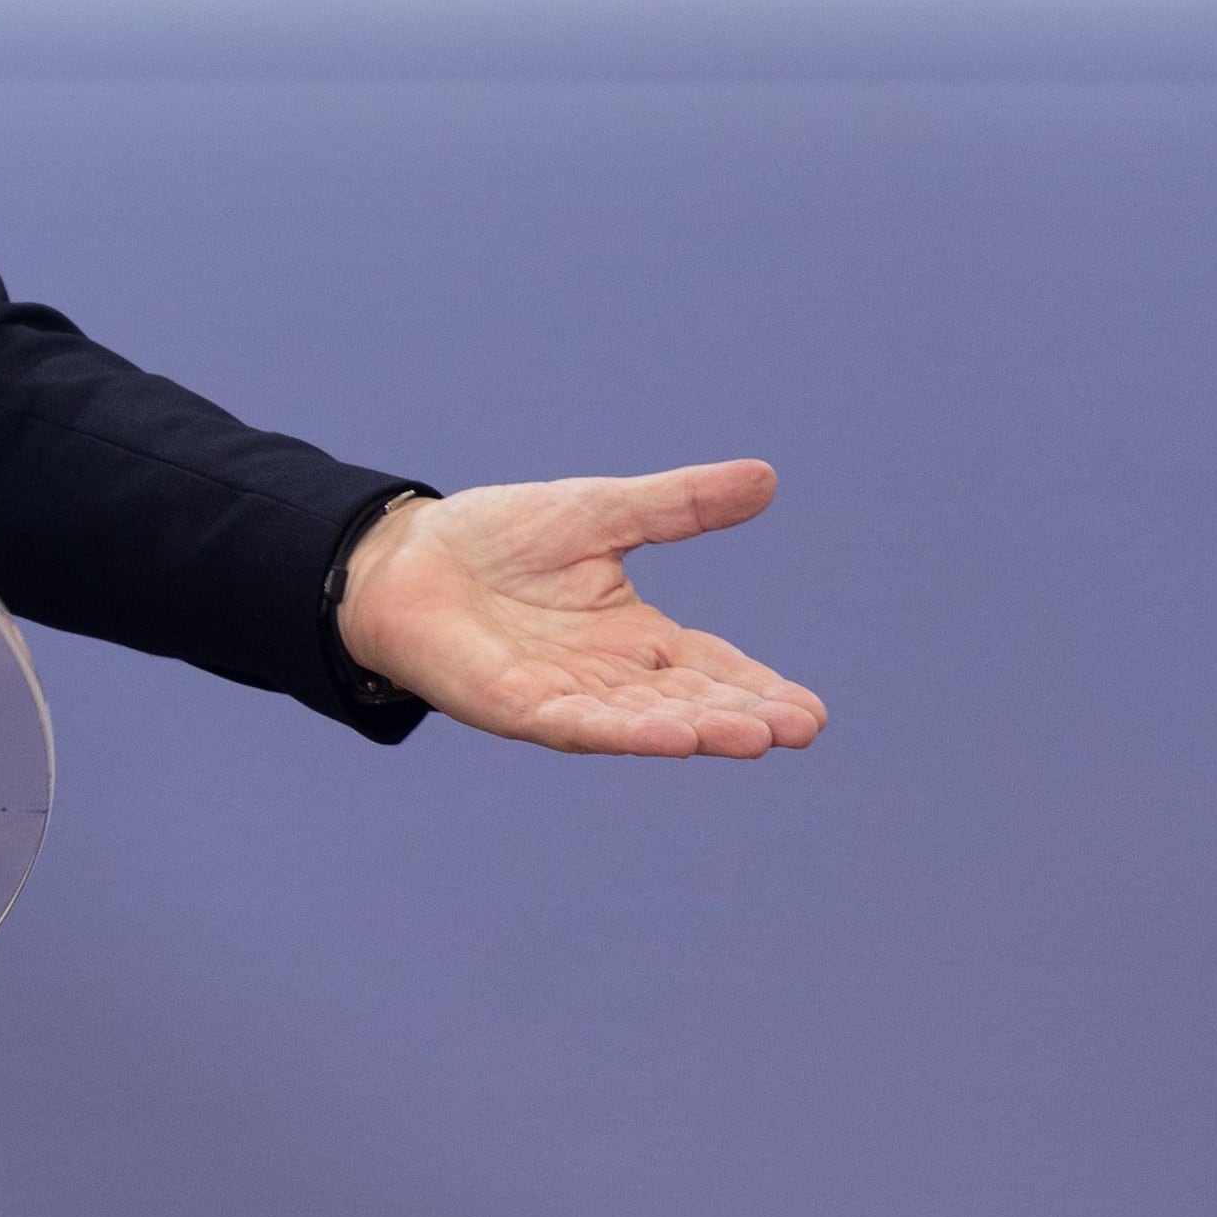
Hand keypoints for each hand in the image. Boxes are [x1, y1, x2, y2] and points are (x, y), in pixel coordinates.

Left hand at [336, 461, 825, 758]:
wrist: (404, 556)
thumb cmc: (498, 539)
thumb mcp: (600, 512)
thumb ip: (678, 505)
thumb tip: (765, 477)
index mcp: (637, 638)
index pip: (712, 669)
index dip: (759, 690)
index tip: (811, 713)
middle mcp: (610, 677)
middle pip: (691, 705)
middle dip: (744, 718)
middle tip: (800, 729)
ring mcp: (565, 696)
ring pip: (644, 722)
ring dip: (698, 731)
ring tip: (753, 737)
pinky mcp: (517, 706)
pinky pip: (579, 724)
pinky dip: (625, 733)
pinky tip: (671, 738)